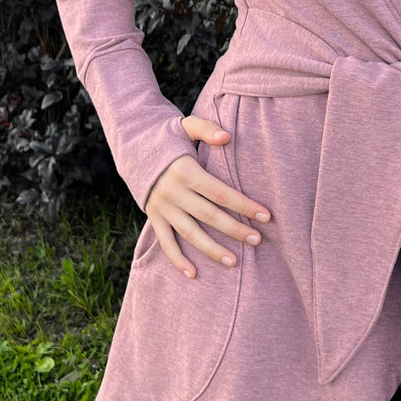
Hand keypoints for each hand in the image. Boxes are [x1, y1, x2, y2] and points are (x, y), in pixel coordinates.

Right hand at [144, 115, 271, 278]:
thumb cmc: (169, 137)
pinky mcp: (153, 217)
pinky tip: (193, 274)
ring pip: (190, 233)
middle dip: (235, 229)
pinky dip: (177, 259)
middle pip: (209, 216)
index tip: (266, 216)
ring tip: (233, 262)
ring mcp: (162, 207)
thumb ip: (207, 130)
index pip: (221, 193)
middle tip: (258, 240)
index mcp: (186, 170)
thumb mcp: (186, 126)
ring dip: (211, 249)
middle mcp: (173, 191)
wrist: (134, 146)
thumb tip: (227, 137)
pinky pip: (165, 242)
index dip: (244, 205)